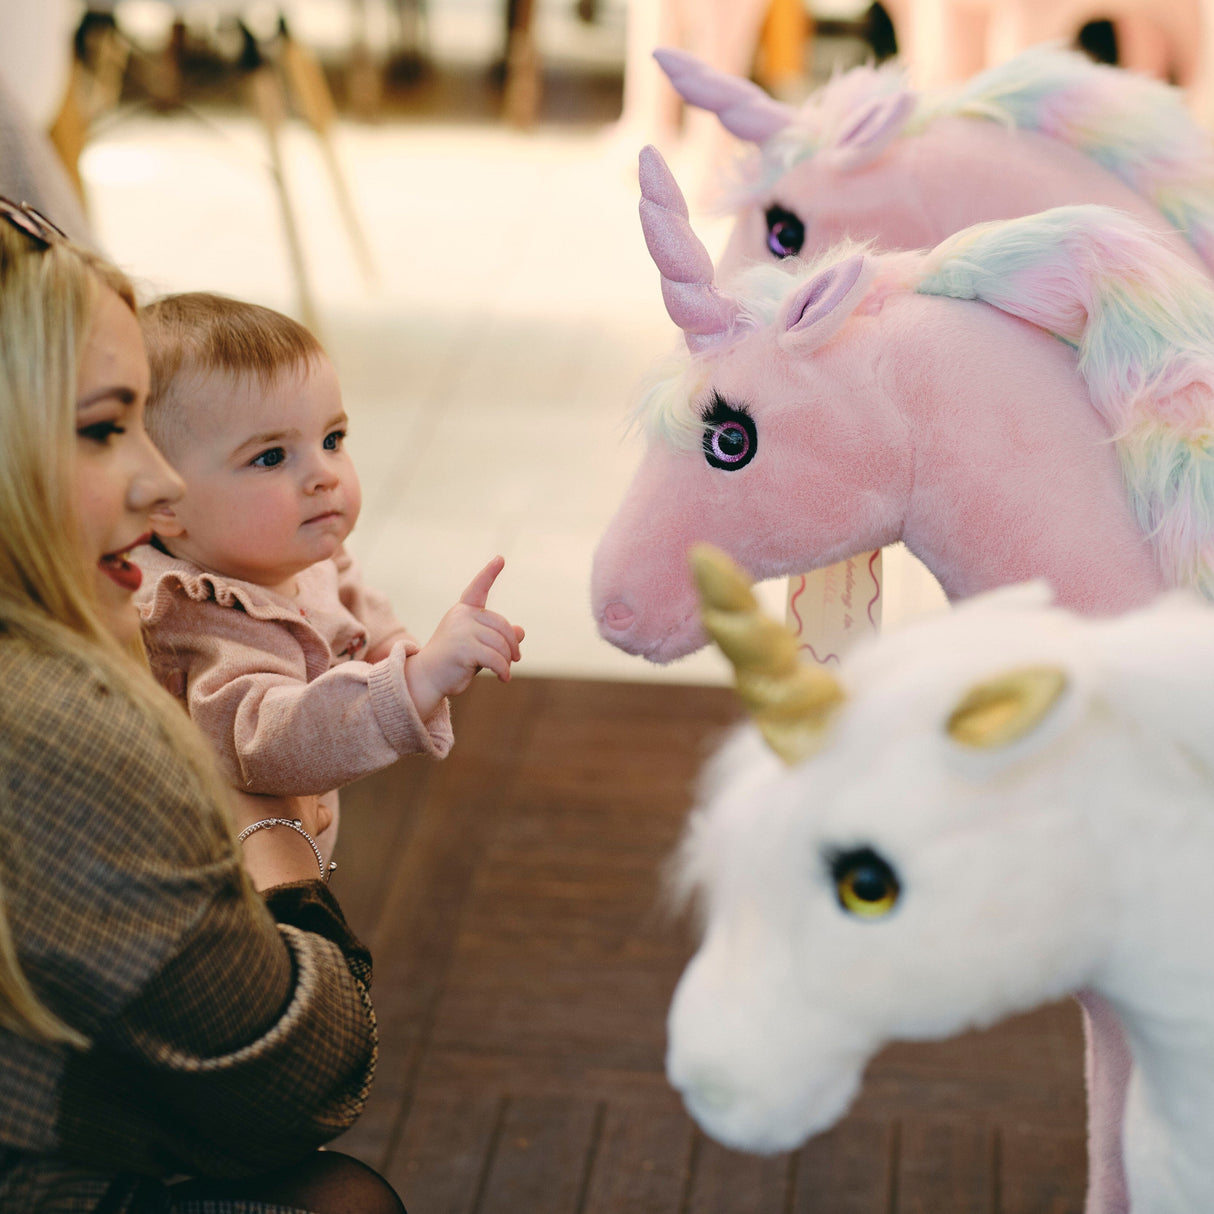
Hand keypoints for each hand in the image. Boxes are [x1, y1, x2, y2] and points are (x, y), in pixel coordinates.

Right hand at [405, 556, 524, 717]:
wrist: (428, 679)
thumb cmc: (455, 662)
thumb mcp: (480, 646)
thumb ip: (498, 637)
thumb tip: (520, 631)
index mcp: (463, 610)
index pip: (478, 588)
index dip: (489, 574)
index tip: (500, 559)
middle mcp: (461, 615)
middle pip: (502, 626)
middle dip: (511, 645)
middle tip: (515, 659)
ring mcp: (461, 630)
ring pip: (500, 644)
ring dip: (507, 661)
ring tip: (505, 672)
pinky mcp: (463, 647)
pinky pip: (495, 658)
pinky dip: (503, 670)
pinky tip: (503, 677)